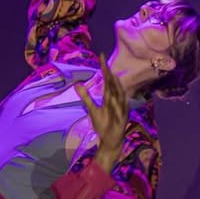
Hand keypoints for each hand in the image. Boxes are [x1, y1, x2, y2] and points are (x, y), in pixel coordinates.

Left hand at [75, 55, 128, 174]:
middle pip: (113, 86)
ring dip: (117, 87)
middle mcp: (116, 101)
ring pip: (119, 97)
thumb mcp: (92, 110)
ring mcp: (120, 110)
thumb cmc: (103, 124)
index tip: (101, 57)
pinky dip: (120, 105)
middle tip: (106, 64)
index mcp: (110, 98)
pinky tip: (118, 99)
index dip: (104, 70)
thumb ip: (86, 98)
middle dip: (110, 75)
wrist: (111, 140)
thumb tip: (77, 85)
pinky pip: (121, 111)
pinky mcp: (121, 119)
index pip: (107, 81)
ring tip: (113, 77)